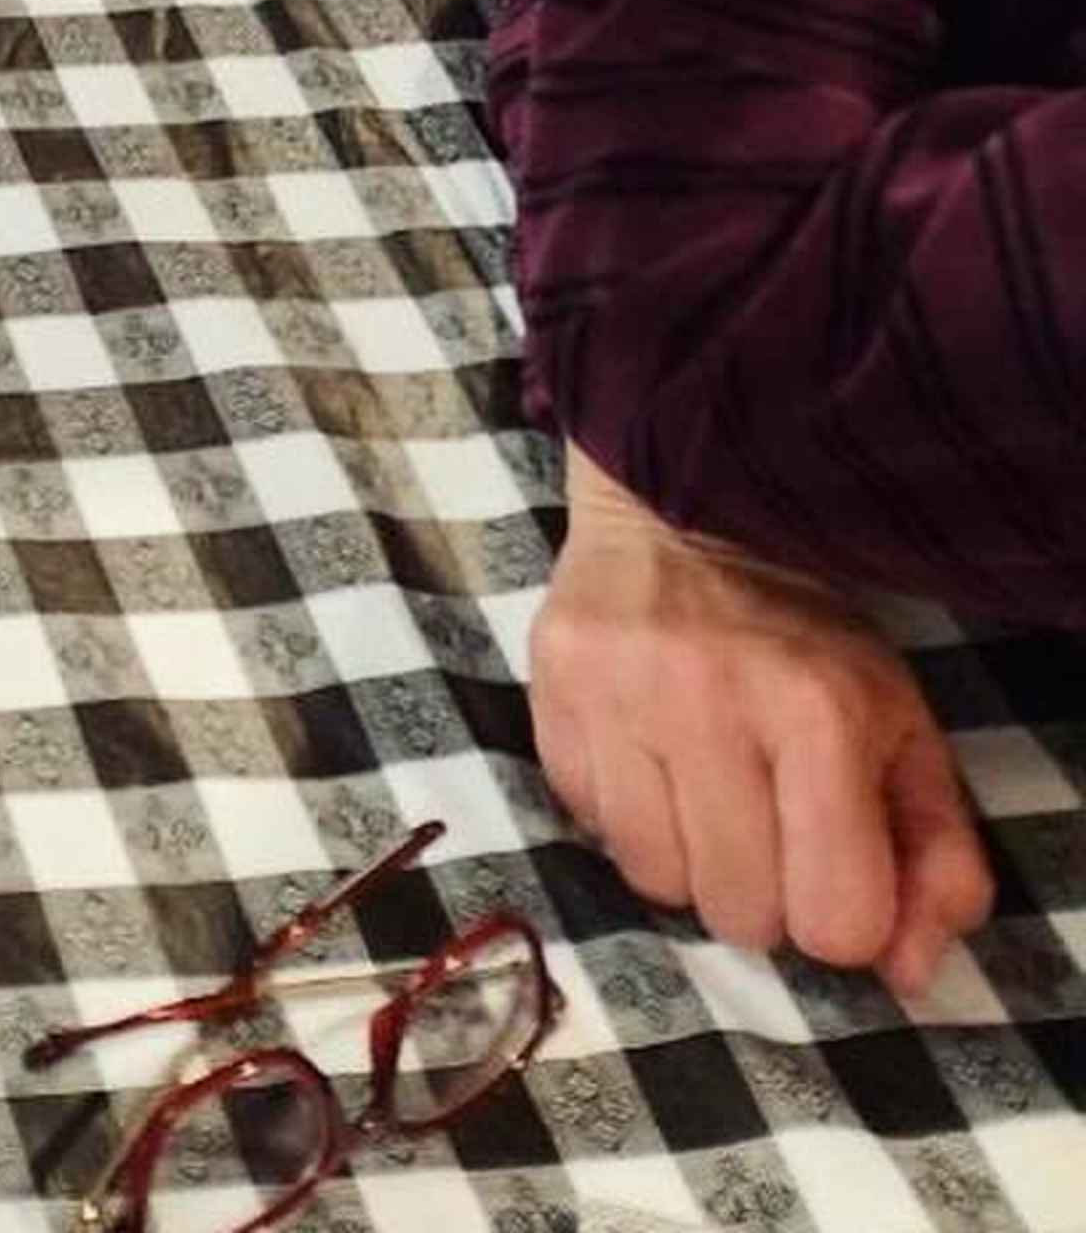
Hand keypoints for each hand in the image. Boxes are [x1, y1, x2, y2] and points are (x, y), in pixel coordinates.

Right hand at [533, 449, 992, 998]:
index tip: (833, 865)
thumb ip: (938, 859)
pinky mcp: (550, 692)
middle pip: (741, 917)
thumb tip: (908, 974)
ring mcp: (617, 697)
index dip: (840, 916)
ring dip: (688, 861)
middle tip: (765, 822)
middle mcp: (709, 703)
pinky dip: (625, 818)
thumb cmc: (806, 639)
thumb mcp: (903, 733)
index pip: (834, 921)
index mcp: (820, 713)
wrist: (679, 514)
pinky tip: (647, 761)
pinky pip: (589, 830)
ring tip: (702, 793)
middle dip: (761, 892)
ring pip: (658, 886)